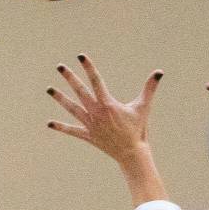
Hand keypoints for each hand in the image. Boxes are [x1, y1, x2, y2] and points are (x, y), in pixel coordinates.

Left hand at [47, 55, 168, 205]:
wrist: (131, 153)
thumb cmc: (138, 129)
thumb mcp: (143, 107)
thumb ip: (150, 88)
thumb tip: (159, 72)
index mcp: (108, 104)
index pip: (96, 81)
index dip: (88, 67)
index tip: (81, 56)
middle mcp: (96, 113)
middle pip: (80, 91)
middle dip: (70, 78)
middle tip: (59, 66)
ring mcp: (90, 124)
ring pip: (72, 108)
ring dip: (60, 98)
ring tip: (49, 89)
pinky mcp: (88, 136)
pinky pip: (72, 130)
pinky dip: (61, 127)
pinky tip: (49, 123)